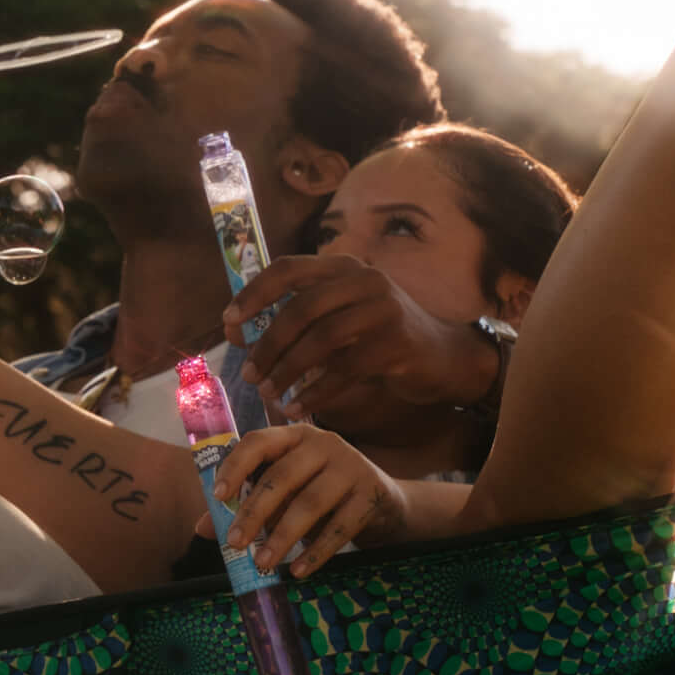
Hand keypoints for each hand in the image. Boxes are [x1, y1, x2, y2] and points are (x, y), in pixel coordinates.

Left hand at [196, 423, 408, 576]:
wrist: (383, 502)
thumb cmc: (322, 492)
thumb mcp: (286, 492)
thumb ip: (246, 503)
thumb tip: (203, 528)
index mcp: (294, 436)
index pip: (258, 442)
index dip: (236, 467)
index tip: (217, 497)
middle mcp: (324, 444)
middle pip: (281, 477)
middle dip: (254, 512)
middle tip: (234, 543)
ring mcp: (351, 467)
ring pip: (309, 504)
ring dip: (282, 537)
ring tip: (262, 564)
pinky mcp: (371, 495)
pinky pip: (339, 528)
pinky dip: (316, 553)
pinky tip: (297, 571)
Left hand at [223, 254, 502, 421]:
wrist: (445, 357)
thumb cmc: (381, 338)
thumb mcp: (343, 314)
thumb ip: (301, 316)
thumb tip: (237, 330)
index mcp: (344, 266)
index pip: (287, 269)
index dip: (253, 294)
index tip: (229, 324)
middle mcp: (364, 279)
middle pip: (301, 309)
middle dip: (268, 344)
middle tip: (249, 374)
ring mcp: (383, 309)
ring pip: (321, 340)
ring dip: (288, 371)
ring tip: (269, 394)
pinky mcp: (396, 343)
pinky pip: (344, 370)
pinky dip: (316, 392)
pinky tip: (298, 408)